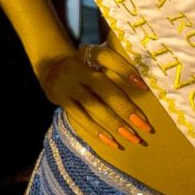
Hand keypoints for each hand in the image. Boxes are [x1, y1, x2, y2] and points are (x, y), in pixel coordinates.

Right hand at [37, 44, 154, 150]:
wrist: (50, 67)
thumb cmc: (84, 66)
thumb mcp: (95, 58)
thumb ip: (114, 67)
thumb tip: (142, 87)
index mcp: (88, 53)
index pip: (107, 57)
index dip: (125, 70)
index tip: (144, 87)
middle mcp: (75, 66)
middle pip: (102, 87)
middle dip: (124, 107)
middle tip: (144, 125)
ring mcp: (65, 83)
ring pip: (92, 105)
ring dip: (114, 123)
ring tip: (132, 137)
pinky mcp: (59, 98)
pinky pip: (79, 117)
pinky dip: (96, 131)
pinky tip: (112, 142)